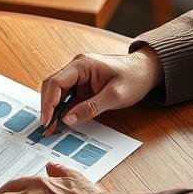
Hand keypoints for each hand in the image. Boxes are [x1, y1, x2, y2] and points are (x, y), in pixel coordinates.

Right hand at [41, 47, 162, 127]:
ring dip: (53, 109)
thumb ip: (90, 108)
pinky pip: (68, 97)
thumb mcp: (115, 96)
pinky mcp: (83, 85)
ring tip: (51, 128)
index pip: (56, 82)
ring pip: (58, 92)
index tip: (47, 120)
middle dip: (47, 107)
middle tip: (46, 128)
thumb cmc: (134, 78)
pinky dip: (63, 109)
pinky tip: (61, 122)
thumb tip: (67, 120)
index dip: (48, 102)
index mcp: (82, 65)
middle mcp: (76, 68)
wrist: (146, 70)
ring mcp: (78, 76)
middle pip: (53, 86)